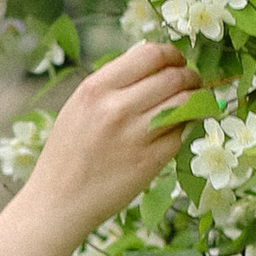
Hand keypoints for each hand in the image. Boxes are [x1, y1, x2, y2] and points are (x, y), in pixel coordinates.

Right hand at [24, 40, 208, 241]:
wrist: (58, 200)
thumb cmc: (68, 152)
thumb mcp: (80, 106)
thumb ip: (113, 83)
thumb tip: (154, 61)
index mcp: (96, 88)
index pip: (150, 54)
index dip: (172, 55)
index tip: (177, 62)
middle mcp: (116, 108)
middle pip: (174, 76)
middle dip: (191, 76)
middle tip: (193, 83)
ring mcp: (135, 136)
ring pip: (186, 103)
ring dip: (197, 99)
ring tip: (195, 103)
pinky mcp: (150, 161)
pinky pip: (181, 134)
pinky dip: (184, 128)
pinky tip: (177, 130)